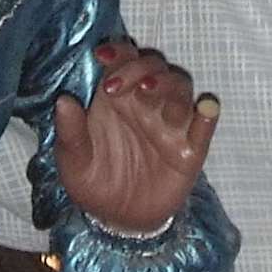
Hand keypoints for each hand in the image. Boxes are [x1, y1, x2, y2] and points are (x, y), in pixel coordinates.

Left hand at [55, 40, 219, 235]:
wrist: (117, 220)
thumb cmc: (94, 182)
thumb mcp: (73, 161)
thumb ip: (70, 131)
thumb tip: (63, 101)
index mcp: (117, 97)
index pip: (123, 60)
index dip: (118, 52)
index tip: (103, 55)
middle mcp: (146, 103)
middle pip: (154, 67)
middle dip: (138, 68)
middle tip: (116, 86)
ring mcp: (170, 123)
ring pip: (180, 88)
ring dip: (167, 85)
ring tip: (148, 93)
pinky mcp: (190, 149)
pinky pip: (203, 127)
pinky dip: (207, 114)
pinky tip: (205, 108)